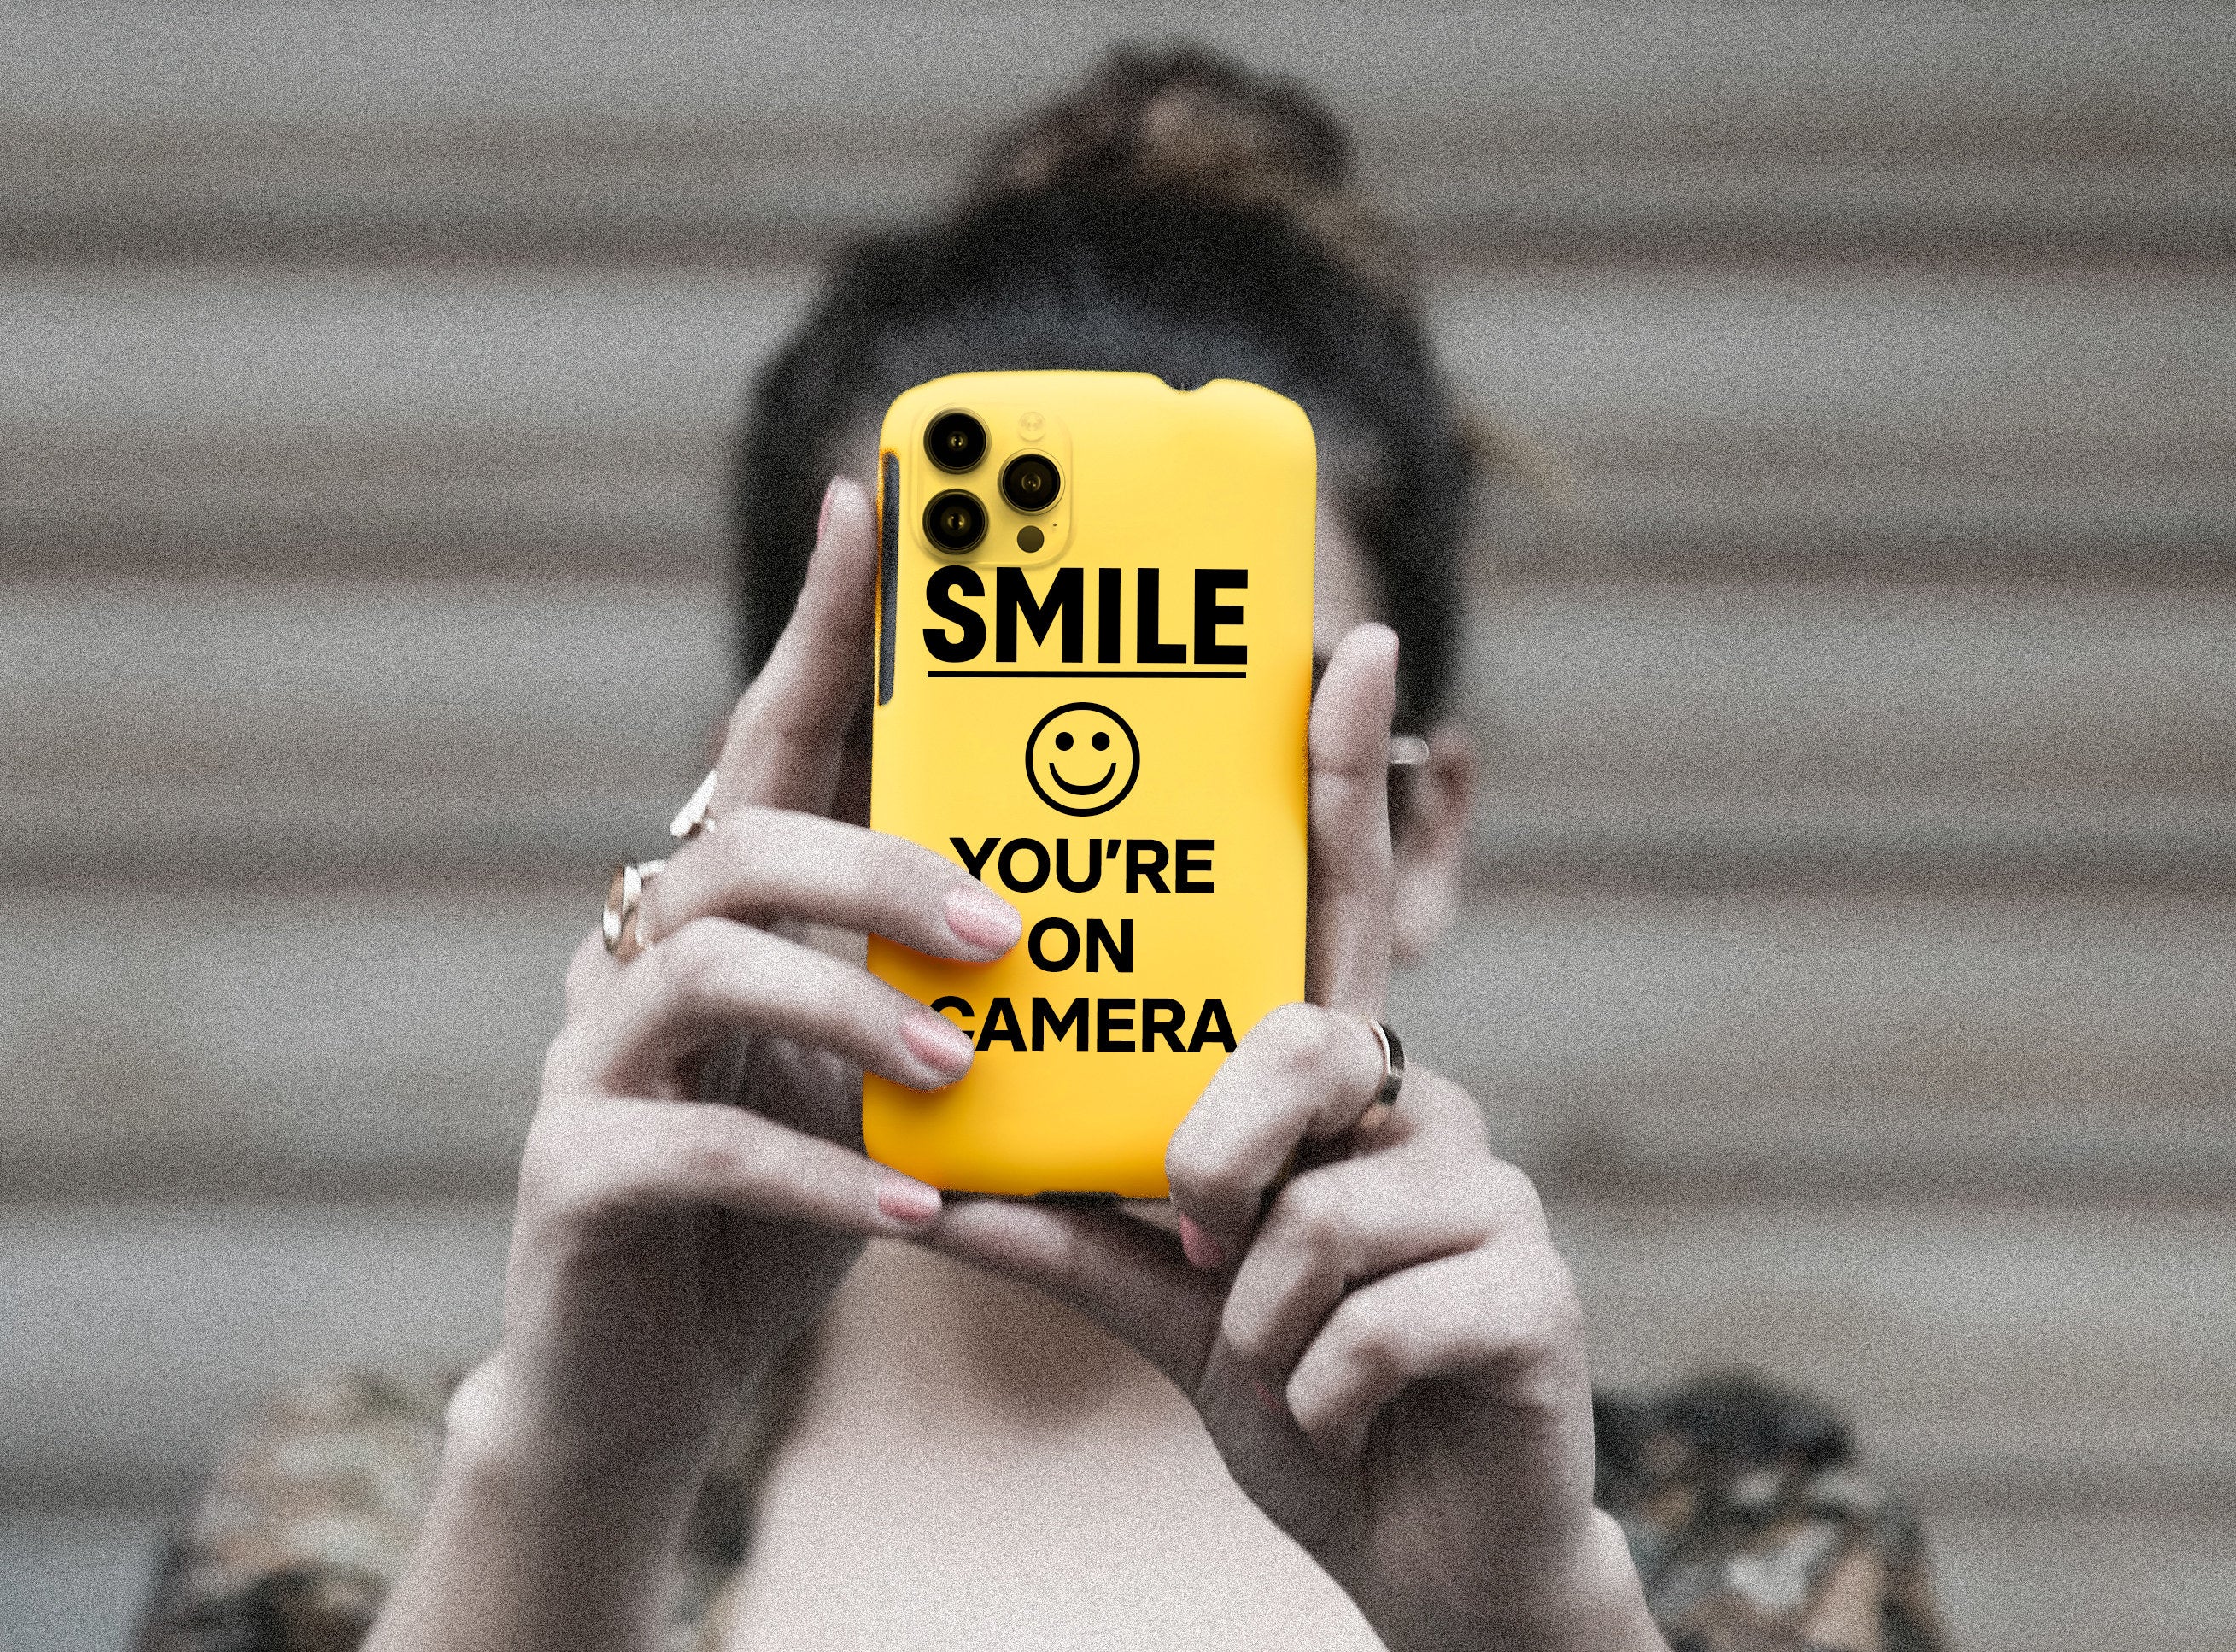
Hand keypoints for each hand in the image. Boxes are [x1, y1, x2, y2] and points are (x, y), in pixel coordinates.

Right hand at [459, 477, 1009, 1481]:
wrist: (657, 1372)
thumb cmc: (800, 1194)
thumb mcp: (892, 1073)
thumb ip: (952, 987)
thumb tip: (1115, 903)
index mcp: (727, 912)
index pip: (770, 740)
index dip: (820, 624)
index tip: (874, 498)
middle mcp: (641, 956)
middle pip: (742, 845)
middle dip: (879, 865)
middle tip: (1003, 931)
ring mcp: (593, 1061)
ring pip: (705, 972)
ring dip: (851, 1009)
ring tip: (963, 1067)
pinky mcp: (578, 1176)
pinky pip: (697, 1145)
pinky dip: (820, 1166)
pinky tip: (918, 1201)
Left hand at [926, 626, 1663, 1651]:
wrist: (1427, 1555)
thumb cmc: (1301, 1401)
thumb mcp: (1164, 1310)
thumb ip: (1069, 1231)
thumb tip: (930, 1177)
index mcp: (1333, 1093)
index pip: (1331, 913)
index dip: (1336, 781)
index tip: (1340, 643)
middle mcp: (1421, 1110)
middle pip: (1302, 1045)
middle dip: (1223, 1150)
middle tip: (1198, 1240)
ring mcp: (1492, 1194)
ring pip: (1321, 1206)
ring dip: (1262, 1319)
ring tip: (1279, 1370)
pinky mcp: (1537, 1292)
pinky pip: (1373, 1313)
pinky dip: (1320, 1389)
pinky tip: (1340, 1420)